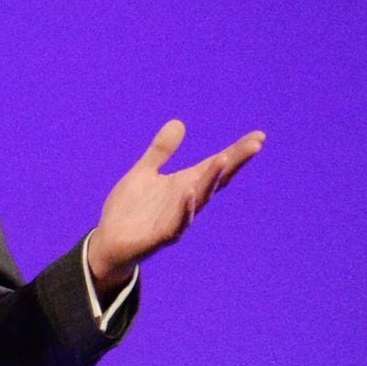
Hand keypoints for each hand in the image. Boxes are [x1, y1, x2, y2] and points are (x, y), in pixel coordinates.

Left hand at [91, 118, 263, 290]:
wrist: (108, 243)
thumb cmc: (129, 210)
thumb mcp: (144, 172)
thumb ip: (161, 151)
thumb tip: (179, 122)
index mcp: (185, 185)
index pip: (216, 166)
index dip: (237, 152)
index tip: (259, 136)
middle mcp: (187, 201)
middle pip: (217, 180)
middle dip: (235, 162)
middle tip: (255, 145)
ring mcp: (177, 219)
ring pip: (200, 199)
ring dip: (212, 179)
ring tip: (223, 158)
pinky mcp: (161, 237)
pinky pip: (177, 223)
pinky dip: (186, 208)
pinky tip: (190, 191)